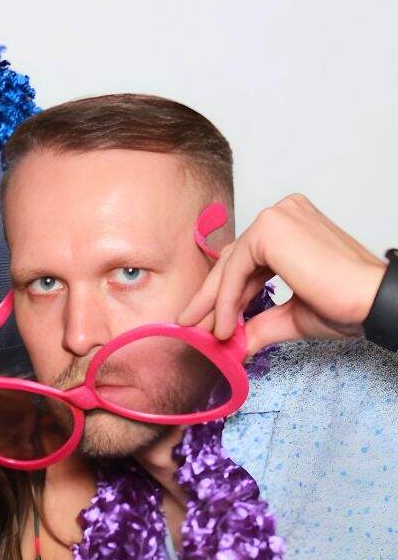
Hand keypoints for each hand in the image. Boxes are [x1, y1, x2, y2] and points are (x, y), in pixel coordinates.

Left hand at [179, 194, 387, 355]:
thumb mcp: (291, 315)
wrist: (371, 303)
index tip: (206, 319)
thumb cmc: (346, 305)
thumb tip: (234, 344)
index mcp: (291, 227)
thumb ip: (258, 323)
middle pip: (234, 260)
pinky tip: (223, 325)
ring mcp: (276, 217)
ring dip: (215, 303)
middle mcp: (283, 215)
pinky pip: (235, 269)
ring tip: (206, 332)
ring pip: (231, 265)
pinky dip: (225, 300)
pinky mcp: (270, 228)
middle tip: (190, 325)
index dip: (224, 293)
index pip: (246, 260)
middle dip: (210, 297)